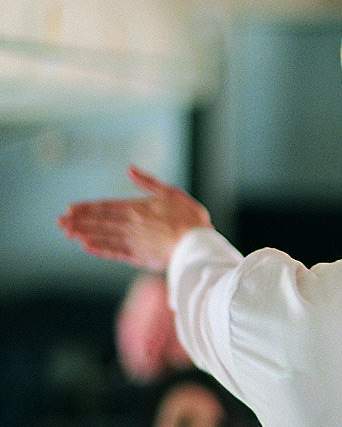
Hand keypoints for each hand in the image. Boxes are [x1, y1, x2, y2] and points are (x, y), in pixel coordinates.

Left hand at [57, 166, 211, 271]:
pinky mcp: (139, 257)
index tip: (70, 209)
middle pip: (99, 222)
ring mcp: (133, 242)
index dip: (86, 208)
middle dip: (78, 222)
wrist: (196, 244)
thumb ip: (148, 182)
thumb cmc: (189, 218)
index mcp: (137, 208)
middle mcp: (130, 225)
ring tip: (68, 234)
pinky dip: (99, 250)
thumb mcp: (171, 192)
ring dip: (84, 235)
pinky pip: (114, 253)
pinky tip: (87, 248)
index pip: (105, 207)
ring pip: (102, 237)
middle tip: (60, 223)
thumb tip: (130, 170)